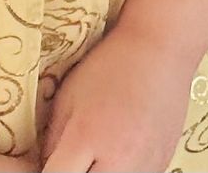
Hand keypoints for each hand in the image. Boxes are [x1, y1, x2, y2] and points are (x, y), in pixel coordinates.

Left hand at [41, 25, 194, 172]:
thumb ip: (52, 143)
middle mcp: (117, 160)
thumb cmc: (110, 65)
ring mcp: (144, 167)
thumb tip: (45, 169)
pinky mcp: (161, 166)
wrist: (162, 46)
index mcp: (86, 137)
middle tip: (72, 158)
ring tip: (98, 153)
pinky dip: (120, 170)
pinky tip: (118, 153)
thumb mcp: (68, 97)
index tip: (48, 163)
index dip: (46, 172)